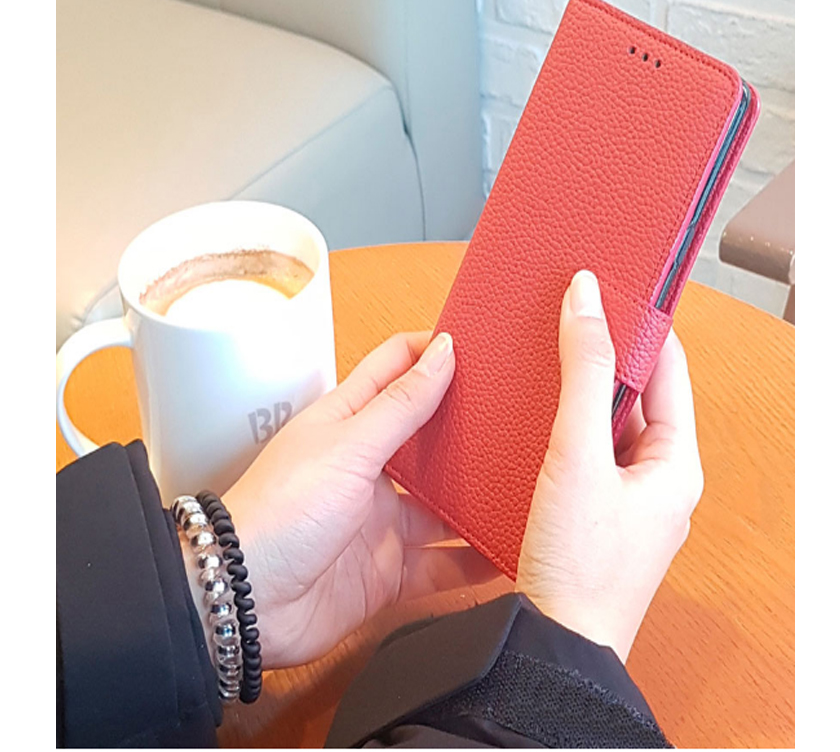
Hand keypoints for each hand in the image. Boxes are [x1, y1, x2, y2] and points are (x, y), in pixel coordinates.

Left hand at [222, 331, 496, 668]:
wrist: (244, 601)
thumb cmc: (282, 509)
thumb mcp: (349, 446)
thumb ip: (402, 404)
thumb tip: (444, 350)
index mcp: (351, 421)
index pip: (397, 368)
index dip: (434, 350)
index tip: (484, 343)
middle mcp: (371, 467)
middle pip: (430, 439)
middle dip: (471, 429)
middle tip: (524, 416)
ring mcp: (382, 521)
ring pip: (445, 507)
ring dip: (480, 502)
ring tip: (532, 488)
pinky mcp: (389, 571)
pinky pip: (443, 567)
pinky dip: (474, 566)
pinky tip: (510, 557)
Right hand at [516, 271, 703, 662]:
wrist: (550, 644)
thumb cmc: (579, 566)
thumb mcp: (579, 454)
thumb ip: (584, 372)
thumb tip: (587, 300)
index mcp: (673, 461)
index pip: (667, 368)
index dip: (638, 325)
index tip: (605, 291)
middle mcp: (654, 475)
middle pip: (633, 393)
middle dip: (600, 354)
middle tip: (564, 318)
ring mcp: (622, 494)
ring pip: (603, 421)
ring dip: (576, 390)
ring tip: (542, 361)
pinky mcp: (590, 509)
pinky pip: (581, 450)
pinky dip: (560, 425)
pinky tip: (529, 415)